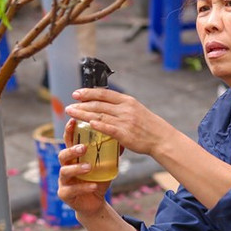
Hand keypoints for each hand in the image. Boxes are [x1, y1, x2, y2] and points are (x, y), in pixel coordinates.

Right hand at [57, 121, 111, 215]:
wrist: (94, 203)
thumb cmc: (97, 180)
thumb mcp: (105, 166)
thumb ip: (110, 154)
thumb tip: (121, 139)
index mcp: (73, 157)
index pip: (68, 141)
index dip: (69, 131)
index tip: (74, 121)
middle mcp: (65, 167)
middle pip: (62, 155)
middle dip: (72, 150)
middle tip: (83, 148)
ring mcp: (63, 181)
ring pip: (65, 171)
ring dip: (77, 168)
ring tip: (89, 168)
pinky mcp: (64, 194)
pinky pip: (72, 190)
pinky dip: (84, 187)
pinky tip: (94, 186)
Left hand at [64, 88, 180, 158]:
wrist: (161, 138)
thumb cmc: (147, 125)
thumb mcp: (135, 109)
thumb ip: (120, 106)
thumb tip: (103, 103)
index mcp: (127, 101)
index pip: (104, 93)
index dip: (88, 92)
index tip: (76, 94)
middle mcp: (125, 109)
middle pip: (98, 104)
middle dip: (81, 105)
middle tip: (69, 106)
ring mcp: (125, 121)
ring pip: (100, 115)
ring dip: (83, 114)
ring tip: (71, 113)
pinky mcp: (125, 134)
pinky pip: (109, 128)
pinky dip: (98, 125)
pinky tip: (89, 123)